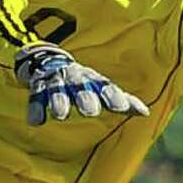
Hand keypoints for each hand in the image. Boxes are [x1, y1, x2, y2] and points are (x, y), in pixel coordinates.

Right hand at [14, 43, 149, 124]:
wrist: (47, 60)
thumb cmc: (81, 80)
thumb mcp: (99, 86)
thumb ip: (120, 99)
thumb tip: (146, 113)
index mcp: (92, 79)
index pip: (105, 87)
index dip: (113, 97)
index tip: (122, 109)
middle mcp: (75, 78)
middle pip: (81, 86)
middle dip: (85, 97)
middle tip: (90, 112)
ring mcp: (56, 80)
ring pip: (57, 90)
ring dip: (59, 101)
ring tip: (61, 115)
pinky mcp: (38, 84)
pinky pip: (36, 95)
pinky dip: (36, 107)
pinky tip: (36, 122)